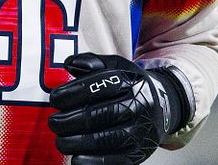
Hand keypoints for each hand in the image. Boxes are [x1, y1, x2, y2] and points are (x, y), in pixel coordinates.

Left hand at [48, 53, 188, 164]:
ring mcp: (141, 131)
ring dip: (78, 143)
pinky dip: (94, 162)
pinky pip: (116, 160)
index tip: (55, 98)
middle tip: (54, 122)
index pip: (101, 85)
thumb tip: (69, 63)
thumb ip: (91, 62)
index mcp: (131, 82)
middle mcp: (139, 106)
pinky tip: (77, 159)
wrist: (162, 106)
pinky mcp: (140, 152)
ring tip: (61, 141)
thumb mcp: (115, 66)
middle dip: (71, 121)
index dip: (74, 92)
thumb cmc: (130, 86)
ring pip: (107, 139)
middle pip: (102, 114)